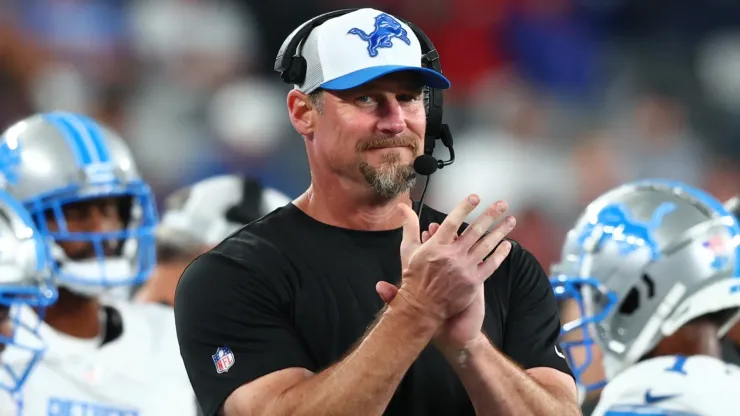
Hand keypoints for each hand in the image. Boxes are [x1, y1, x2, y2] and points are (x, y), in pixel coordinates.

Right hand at [389, 195, 514, 335]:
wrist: (421, 308)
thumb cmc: (414, 277)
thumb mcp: (408, 249)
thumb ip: (409, 226)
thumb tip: (402, 206)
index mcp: (436, 246)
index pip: (452, 222)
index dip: (464, 208)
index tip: (475, 197)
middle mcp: (452, 255)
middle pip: (475, 230)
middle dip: (490, 215)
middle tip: (502, 204)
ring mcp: (465, 269)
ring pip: (487, 245)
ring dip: (500, 231)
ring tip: (511, 220)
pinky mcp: (474, 282)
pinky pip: (491, 264)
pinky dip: (500, 254)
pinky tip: (508, 245)